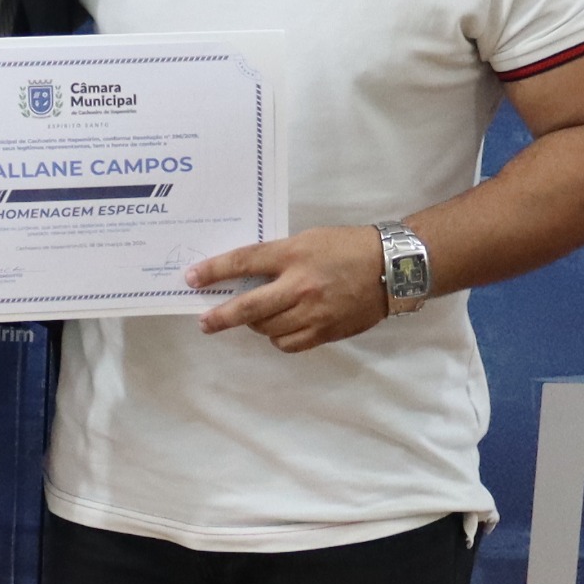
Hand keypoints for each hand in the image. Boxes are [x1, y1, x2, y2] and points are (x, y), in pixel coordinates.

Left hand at [190, 226, 389, 352]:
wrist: (391, 268)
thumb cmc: (348, 247)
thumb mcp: (309, 240)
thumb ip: (279, 256)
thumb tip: (246, 274)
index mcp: (294, 255)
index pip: (244, 262)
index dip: (214, 271)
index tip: (191, 278)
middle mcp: (300, 285)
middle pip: (248, 307)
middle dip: (220, 316)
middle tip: (204, 321)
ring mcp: (312, 312)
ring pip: (266, 328)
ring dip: (254, 324)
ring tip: (255, 316)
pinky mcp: (324, 332)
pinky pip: (288, 343)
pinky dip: (277, 337)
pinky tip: (279, 327)